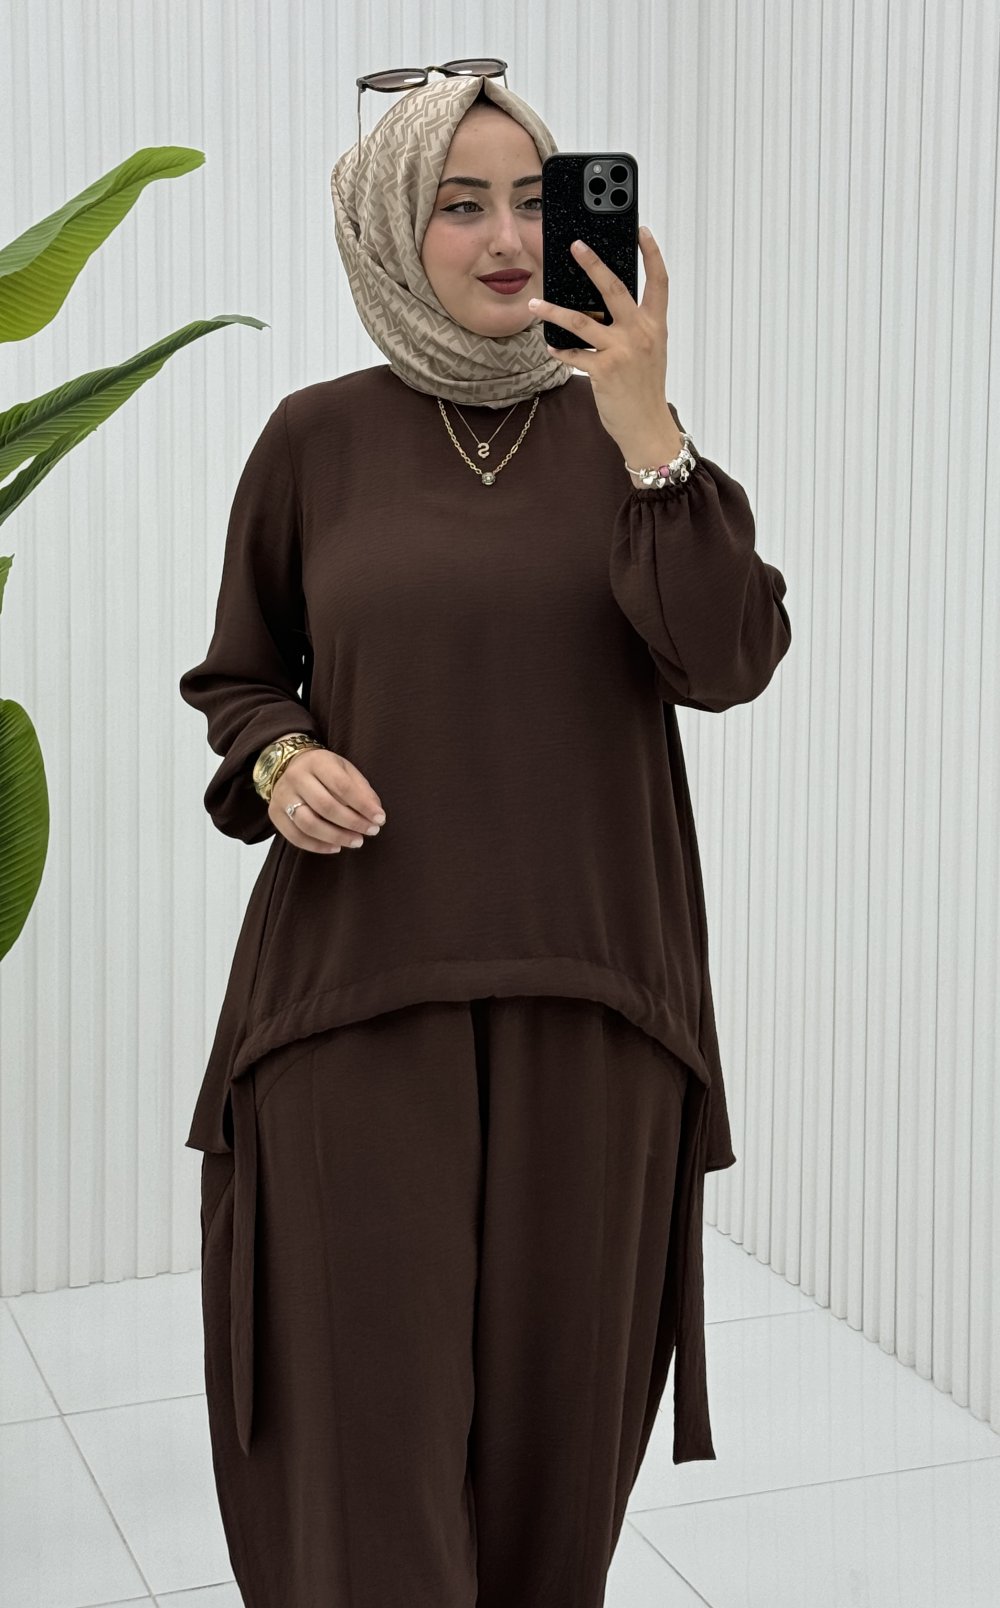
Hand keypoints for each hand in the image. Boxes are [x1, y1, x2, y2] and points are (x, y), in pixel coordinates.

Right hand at [269, 748, 385, 853]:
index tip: (379, 819)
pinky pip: (295, 836)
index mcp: (317, 761)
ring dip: (336, 837)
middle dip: (352, 823)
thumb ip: (362, 789)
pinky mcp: (274, 813)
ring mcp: (282, 796)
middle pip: (325, 806)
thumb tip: (376, 813)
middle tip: (371, 832)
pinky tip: (335, 847)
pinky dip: (317, 846)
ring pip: (308, 823)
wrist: (289, 767)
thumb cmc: (324, 771)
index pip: (342, 786)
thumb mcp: (345, 770)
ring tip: (356, 841)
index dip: (363, 805)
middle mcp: (296, 777)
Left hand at [527, 228, 670, 453]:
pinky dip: (559, 351)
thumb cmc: (645, 389)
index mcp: (655, 326)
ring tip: (534, 303)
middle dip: (593, 264)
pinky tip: (549, 346)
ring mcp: (622, 351)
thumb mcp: (649, 352)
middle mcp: (640, 333)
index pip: (659, 282)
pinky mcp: (604, 370)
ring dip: (553, 311)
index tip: (640, 231)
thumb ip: (634, 327)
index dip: (651, 253)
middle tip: (576, 246)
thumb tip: (604, 308)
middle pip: (615, 288)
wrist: (647, 426)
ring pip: (581, 321)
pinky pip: (574, 355)